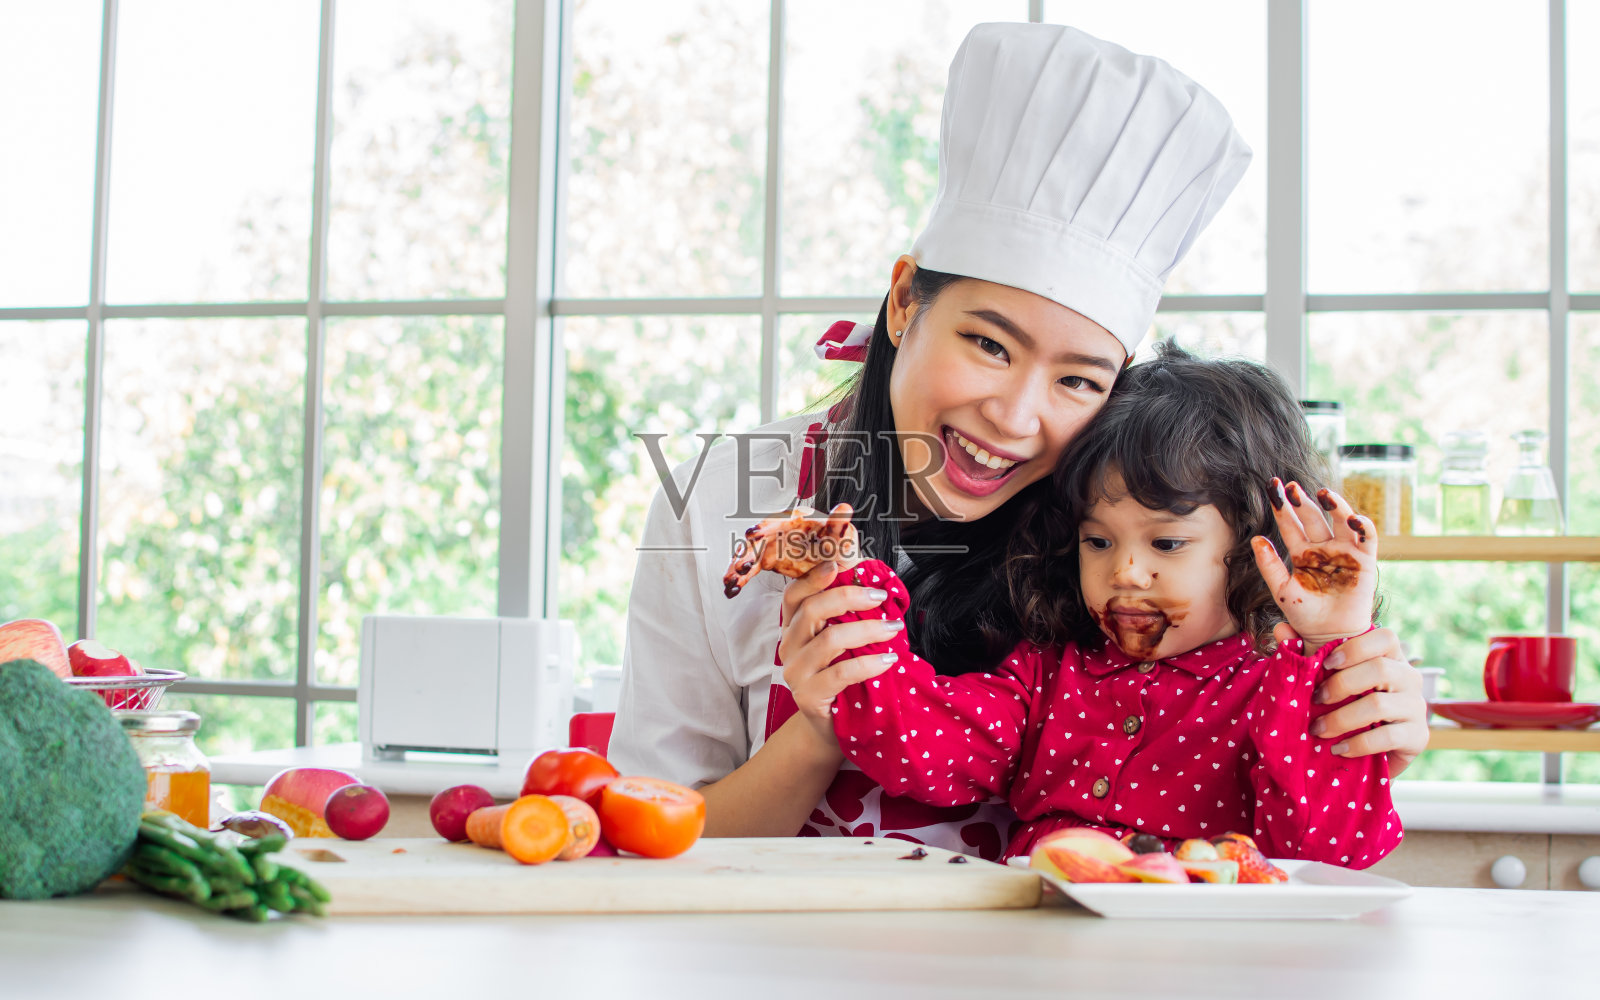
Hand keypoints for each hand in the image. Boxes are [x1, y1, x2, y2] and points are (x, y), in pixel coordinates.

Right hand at [776, 560, 899, 744]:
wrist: (830, 726)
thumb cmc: (840, 679)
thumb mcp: (840, 643)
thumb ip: (847, 617)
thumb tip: (876, 586)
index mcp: (793, 627)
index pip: (794, 595)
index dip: (813, 578)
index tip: (838, 564)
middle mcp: (789, 646)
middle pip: (812, 610)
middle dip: (849, 596)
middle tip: (880, 597)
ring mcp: (795, 672)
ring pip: (829, 639)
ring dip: (867, 630)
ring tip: (893, 628)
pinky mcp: (807, 695)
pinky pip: (840, 673)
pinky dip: (868, 663)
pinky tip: (889, 660)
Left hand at [1252, 480, 1376, 649]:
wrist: (1330, 636)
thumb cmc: (1305, 615)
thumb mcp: (1282, 591)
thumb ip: (1270, 566)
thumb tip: (1256, 539)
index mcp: (1300, 552)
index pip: (1289, 524)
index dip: (1282, 506)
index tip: (1273, 485)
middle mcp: (1322, 547)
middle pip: (1313, 517)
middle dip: (1302, 501)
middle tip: (1291, 487)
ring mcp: (1344, 551)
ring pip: (1341, 521)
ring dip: (1335, 506)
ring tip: (1324, 493)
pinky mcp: (1364, 560)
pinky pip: (1367, 538)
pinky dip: (1363, 527)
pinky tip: (1354, 519)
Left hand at [1276, 623, 1428, 774]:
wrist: (1371, 756)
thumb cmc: (1346, 708)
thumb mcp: (1327, 682)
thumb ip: (1306, 654)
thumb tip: (1281, 629)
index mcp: (1391, 658)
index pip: (1385, 637)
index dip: (1355, 647)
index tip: (1325, 662)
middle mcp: (1409, 678)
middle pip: (1380, 669)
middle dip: (1340, 684)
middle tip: (1315, 699)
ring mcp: (1417, 708)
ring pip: (1379, 704)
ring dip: (1341, 718)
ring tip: (1318, 730)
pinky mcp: (1418, 737)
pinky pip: (1387, 737)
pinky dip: (1357, 744)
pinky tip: (1338, 749)